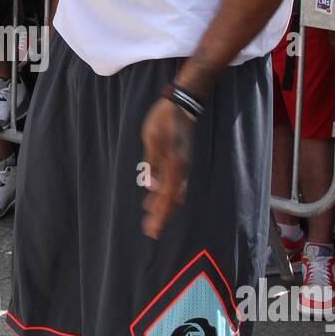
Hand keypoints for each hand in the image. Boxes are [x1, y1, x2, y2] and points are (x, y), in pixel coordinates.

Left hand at [140, 97, 195, 238]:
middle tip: (152, 232)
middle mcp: (181, 167)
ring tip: (152, 218)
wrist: (183, 103)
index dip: (159, 215)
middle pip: (172, 199)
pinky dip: (167, 194)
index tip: (152, 230)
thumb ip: (152, 162)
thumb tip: (151, 186)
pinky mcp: (180, 160)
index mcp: (174, 163)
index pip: (165, 196)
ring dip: (164, 207)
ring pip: (175, 193)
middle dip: (162, 216)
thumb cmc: (164, 118)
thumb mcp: (152, 138)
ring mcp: (182, 164)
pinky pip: (175, 182)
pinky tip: (156, 197)